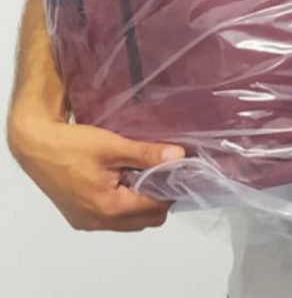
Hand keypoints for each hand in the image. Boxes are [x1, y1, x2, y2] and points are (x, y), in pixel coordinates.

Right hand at [8, 112, 184, 231]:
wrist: (36, 146)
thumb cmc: (73, 145)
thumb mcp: (112, 145)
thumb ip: (146, 154)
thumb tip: (179, 157)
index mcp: (109, 208)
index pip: (155, 209)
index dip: (169, 190)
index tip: (176, 170)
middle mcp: (99, 222)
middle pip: (145, 220)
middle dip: (158, 198)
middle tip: (158, 171)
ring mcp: (87, 222)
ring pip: (129, 221)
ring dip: (140, 202)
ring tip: (139, 173)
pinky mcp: (79, 217)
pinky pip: (111, 219)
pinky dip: (122, 204)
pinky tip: (120, 179)